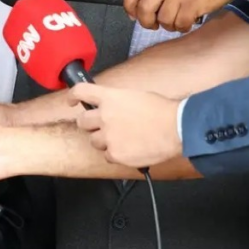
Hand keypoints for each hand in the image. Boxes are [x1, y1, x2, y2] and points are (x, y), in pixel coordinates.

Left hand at [68, 83, 182, 166]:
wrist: (177, 128)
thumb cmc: (162, 111)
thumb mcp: (135, 96)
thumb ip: (117, 102)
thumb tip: (112, 107)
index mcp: (110, 98)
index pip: (81, 92)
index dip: (72, 96)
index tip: (71, 100)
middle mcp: (104, 116)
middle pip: (82, 121)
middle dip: (90, 124)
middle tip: (102, 126)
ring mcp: (108, 136)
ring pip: (93, 141)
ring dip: (103, 140)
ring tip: (122, 138)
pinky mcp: (115, 154)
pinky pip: (107, 156)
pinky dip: (115, 154)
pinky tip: (129, 149)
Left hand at [124, 0, 241, 32]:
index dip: (129, 5)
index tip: (133, 14)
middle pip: (144, 9)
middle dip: (146, 22)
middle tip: (153, 24)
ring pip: (162, 19)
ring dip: (168, 25)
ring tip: (178, 20)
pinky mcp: (192, 5)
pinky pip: (180, 24)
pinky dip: (183, 27)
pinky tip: (189, 22)